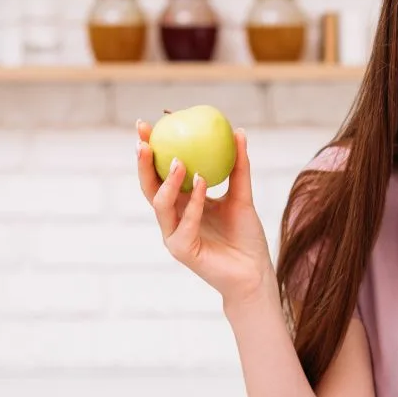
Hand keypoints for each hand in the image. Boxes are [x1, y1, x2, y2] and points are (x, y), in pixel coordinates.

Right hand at [136, 119, 274, 304]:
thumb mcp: (242, 196)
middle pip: (149, 187)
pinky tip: (202, 182)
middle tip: (143, 138)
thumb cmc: (246, 236)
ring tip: (177, 160)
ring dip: (167, 181)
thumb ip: (238, 167)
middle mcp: (173, 218)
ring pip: (160, 205)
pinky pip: (185, 223)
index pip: (159, 173)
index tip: (149, 124)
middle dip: (142, 162)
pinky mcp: (183, 251)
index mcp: (182, 204)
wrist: (255, 272)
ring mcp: (174, 235)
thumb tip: (238, 131)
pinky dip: (193, 202)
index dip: (150, 150)